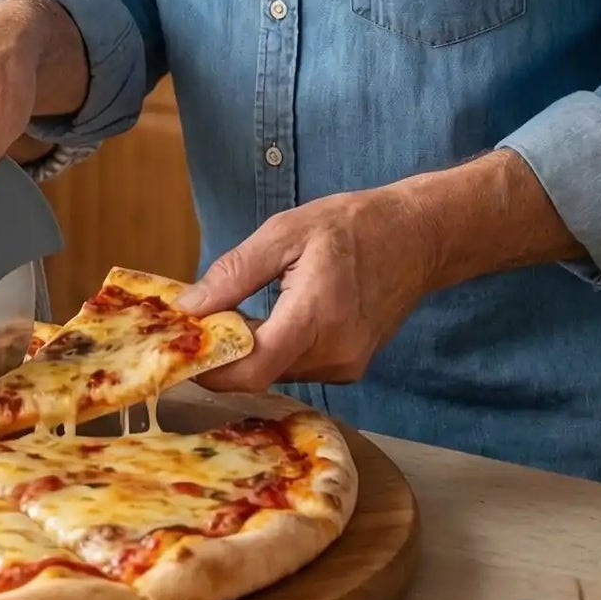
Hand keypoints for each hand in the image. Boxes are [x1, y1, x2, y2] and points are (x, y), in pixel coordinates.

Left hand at [176, 184, 441, 392]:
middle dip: (224, 354)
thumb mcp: (284, 233)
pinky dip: (275, 349)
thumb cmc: (352, 226)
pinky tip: (269, 318)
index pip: (253, 368)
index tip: (182, 352)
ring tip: (232, 314)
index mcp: (316, 315)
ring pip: (277, 372)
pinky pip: (298, 366)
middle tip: (196, 323)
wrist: (418, 237)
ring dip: (249, 351)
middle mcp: (335, 352)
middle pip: (261, 373)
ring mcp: (347, 365)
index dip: (211, 369)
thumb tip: (189, 308)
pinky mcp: (352, 366)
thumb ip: (234, 273)